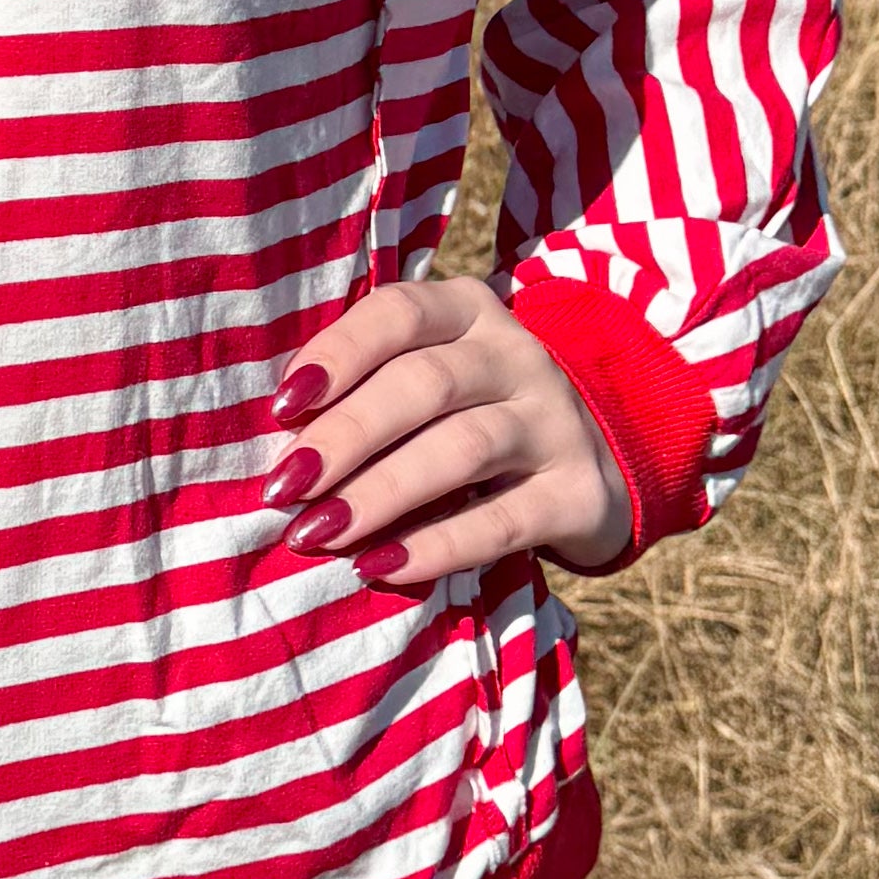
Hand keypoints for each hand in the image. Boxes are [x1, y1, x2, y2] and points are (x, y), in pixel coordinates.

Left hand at [266, 266, 631, 587]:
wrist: (599, 464)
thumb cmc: (474, 416)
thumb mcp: (436, 380)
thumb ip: (370, 389)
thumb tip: (279, 444)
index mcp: (469, 311)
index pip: (399, 313)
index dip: (338, 353)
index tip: (280, 407)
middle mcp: (518, 355)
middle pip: (424, 383)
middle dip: (346, 435)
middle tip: (283, 486)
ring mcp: (556, 422)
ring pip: (461, 448)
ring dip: (379, 492)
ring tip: (316, 533)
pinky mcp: (579, 495)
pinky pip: (501, 521)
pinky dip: (435, 545)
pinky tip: (379, 567)